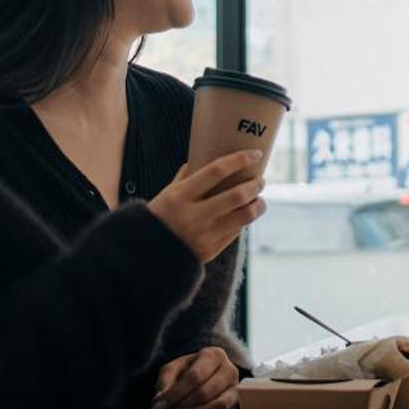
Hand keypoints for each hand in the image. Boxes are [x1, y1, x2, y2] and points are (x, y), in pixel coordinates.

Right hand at [147, 151, 266, 261]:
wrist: (147, 255)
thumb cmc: (159, 217)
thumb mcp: (167, 194)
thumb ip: (186, 177)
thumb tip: (201, 157)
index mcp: (180, 196)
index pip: (216, 171)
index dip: (239, 160)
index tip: (255, 154)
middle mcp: (193, 215)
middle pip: (236, 195)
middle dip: (255, 185)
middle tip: (260, 180)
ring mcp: (203, 235)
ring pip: (243, 216)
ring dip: (258, 206)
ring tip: (260, 200)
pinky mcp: (210, 250)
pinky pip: (236, 232)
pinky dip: (244, 221)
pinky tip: (246, 214)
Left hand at [151, 347, 241, 408]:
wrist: (207, 375)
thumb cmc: (189, 370)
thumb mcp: (174, 369)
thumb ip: (166, 380)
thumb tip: (160, 398)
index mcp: (214, 354)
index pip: (194, 377)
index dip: (175, 393)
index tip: (157, 405)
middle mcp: (229, 368)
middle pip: (204, 392)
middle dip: (182, 405)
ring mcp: (236, 386)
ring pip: (217, 405)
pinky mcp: (237, 402)